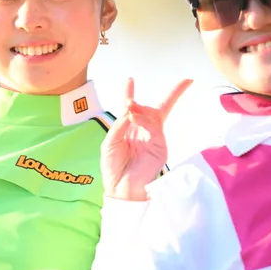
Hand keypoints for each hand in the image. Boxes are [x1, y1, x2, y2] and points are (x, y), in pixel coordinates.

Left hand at [101, 78, 192, 201]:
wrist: (119, 189)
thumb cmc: (113, 167)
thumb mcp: (110, 141)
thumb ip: (120, 124)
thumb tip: (130, 108)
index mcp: (131, 130)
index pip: (133, 108)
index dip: (131, 93)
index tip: (129, 80)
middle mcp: (145, 132)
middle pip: (157, 108)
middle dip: (157, 98)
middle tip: (131, 99)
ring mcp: (155, 139)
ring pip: (154, 116)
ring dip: (141, 109)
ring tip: (130, 107)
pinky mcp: (160, 147)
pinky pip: (155, 128)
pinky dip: (144, 120)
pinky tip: (134, 118)